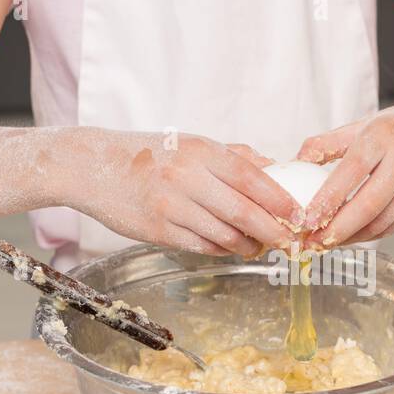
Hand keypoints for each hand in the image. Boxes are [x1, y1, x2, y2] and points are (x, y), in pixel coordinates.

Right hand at [77, 133, 296, 255]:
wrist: (93, 166)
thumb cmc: (149, 154)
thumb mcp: (191, 144)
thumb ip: (233, 156)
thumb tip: (275, 168)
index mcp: (201, 151)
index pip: (252, 177)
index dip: (281, 200)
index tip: (300, 214)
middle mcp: (187, 177)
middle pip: (244, 211)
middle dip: (274, 231)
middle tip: (291, 242)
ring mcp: (171, 206)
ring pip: (224, 235)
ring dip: (248, 245)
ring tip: (259, 246)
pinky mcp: (157, 230)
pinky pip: (201, 246)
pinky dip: (222, 249)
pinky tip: (230, 247)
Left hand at [294, 100, 393, 246]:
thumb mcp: (367, 123)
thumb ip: (329, 143)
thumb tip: (295, 161)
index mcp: (384, 136)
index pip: (350, 173)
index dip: (326, 201)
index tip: (305, 221)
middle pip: (368, 206)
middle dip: (338, 230)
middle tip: (315, 243)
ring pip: (383, 222)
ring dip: (354, 237)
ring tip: (331, 242)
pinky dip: (374, 235)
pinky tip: (357, 237)